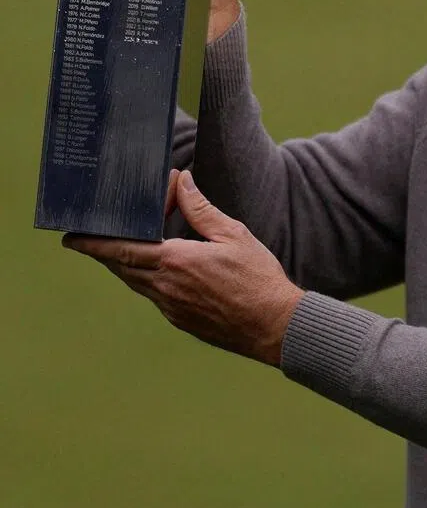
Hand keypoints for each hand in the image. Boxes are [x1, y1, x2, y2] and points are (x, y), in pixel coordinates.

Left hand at [64, 170, 302, 366]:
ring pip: (137, 282)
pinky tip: (165, 269)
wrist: (273, 324)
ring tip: (130, 247)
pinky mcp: (180, 320)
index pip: (121, 249)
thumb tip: (182, 182)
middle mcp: (165, 286)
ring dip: (128, 263)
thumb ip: (201, 209)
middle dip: (106, 251)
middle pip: (122, 267)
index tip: (71, 238)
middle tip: (96, 236)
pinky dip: (149, 278)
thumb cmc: (257, 277)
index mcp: (176, 261)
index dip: (93, 244)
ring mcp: (171, 307)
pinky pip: (155, 295)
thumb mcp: (234, 235)